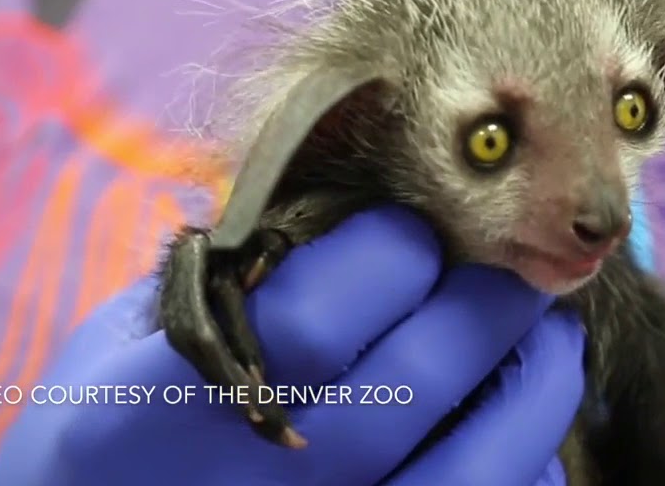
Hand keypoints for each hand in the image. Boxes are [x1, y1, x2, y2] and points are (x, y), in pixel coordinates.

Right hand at [0, 206, 584, 485]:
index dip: (387, 256)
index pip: (313, 317)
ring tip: (545, 333)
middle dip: (486, 299)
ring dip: (537, 378)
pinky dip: (530, 461)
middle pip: (414, 382)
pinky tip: (519, 417)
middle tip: (507, 263)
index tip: (412, 232)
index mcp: (152, 411)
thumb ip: (227, 273)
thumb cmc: (118, 428)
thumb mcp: (131, 340)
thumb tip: (369, 205)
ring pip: (478, 466)